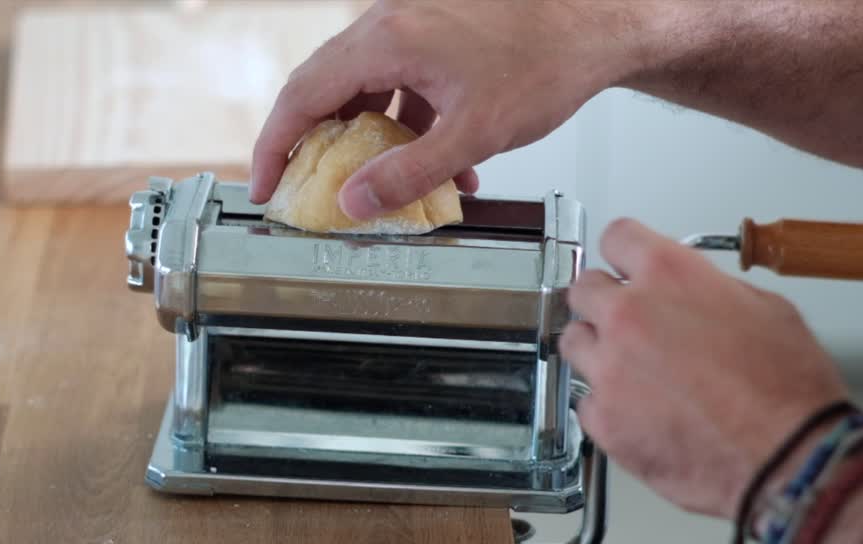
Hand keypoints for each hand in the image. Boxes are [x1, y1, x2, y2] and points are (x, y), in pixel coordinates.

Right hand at [249, 0, 624, 219]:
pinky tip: (438, 161)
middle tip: (303, 190)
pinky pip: (399, 80)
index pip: (303, 96)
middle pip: (324, 88)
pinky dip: (406, 122)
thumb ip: (409, 173)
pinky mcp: (435, 32)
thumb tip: (355, 202)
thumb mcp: (475, 134)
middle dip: (313, 146)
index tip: (265, 186)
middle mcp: (389, 22)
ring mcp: (412, 22)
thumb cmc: (547, 61)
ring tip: (378, 186)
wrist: (596, 21)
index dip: (274, 147)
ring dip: (368, 139)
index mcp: (387, 40)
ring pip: (364, 86)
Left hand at [559, 220, 848, 519]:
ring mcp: (609, 369)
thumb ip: (714, 292)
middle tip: (627, 320)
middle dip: (604, 301)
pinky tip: (638, 412)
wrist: (786, 456)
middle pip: (584, 290)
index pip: (617, 238)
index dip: (624, 251)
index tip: (625, 263)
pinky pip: (586, 401)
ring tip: (630, 368)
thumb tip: (699, 295)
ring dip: (597, 350)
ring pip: (574, 342)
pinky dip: (607, 404)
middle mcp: (629, 316)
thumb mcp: (768, 309)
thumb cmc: (788, 389)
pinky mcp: (603, 419)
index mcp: (669, 275)